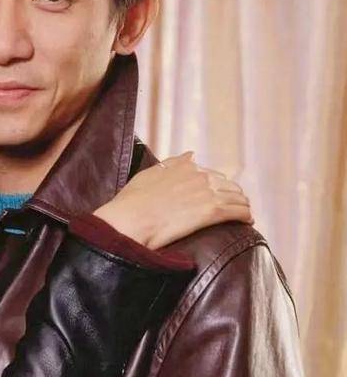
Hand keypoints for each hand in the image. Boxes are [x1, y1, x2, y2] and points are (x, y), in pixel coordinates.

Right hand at [94, 152, 252, 249]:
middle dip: (233, 195)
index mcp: (185, 166)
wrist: (129, 220)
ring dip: (242, 205)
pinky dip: (244, 216)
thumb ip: (172, 164)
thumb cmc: (132, 202)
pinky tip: (247, 221)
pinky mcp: (211, 211)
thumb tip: (190, 154)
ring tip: (243, 214)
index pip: (211, 175)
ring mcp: (207, 192)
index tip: (217, 196)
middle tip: (235, 207)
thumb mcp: (148, 175)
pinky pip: (237, 211)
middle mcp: (199, 175)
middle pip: (228, 185)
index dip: (217, 187)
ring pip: (237, 197)